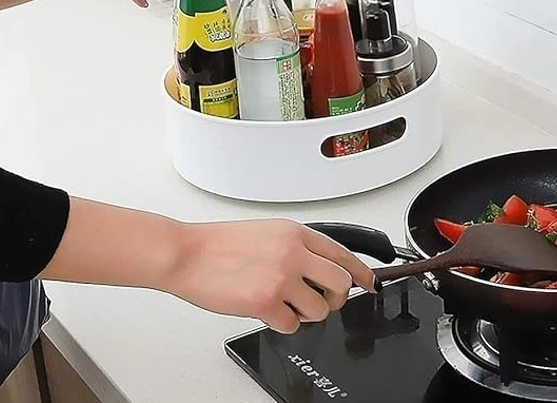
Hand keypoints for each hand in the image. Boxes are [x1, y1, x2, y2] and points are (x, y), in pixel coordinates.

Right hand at [168, 219, 377, 333]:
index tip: (369, 282)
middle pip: (340, 283)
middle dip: (336, 298)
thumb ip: (296, 247)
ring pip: (320, 309)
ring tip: (286, 305)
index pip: (342, 253)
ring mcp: (281, 277)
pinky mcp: (265, 302)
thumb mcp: (266, 232)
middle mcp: (292, 252)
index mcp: (294, 233)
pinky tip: (268, 311)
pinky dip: (283, 323)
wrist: (187, 253)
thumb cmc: (219, 244)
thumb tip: (319, 268)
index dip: (360, 271)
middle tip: (323, 301)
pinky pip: (292, 325)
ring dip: (307, 313)